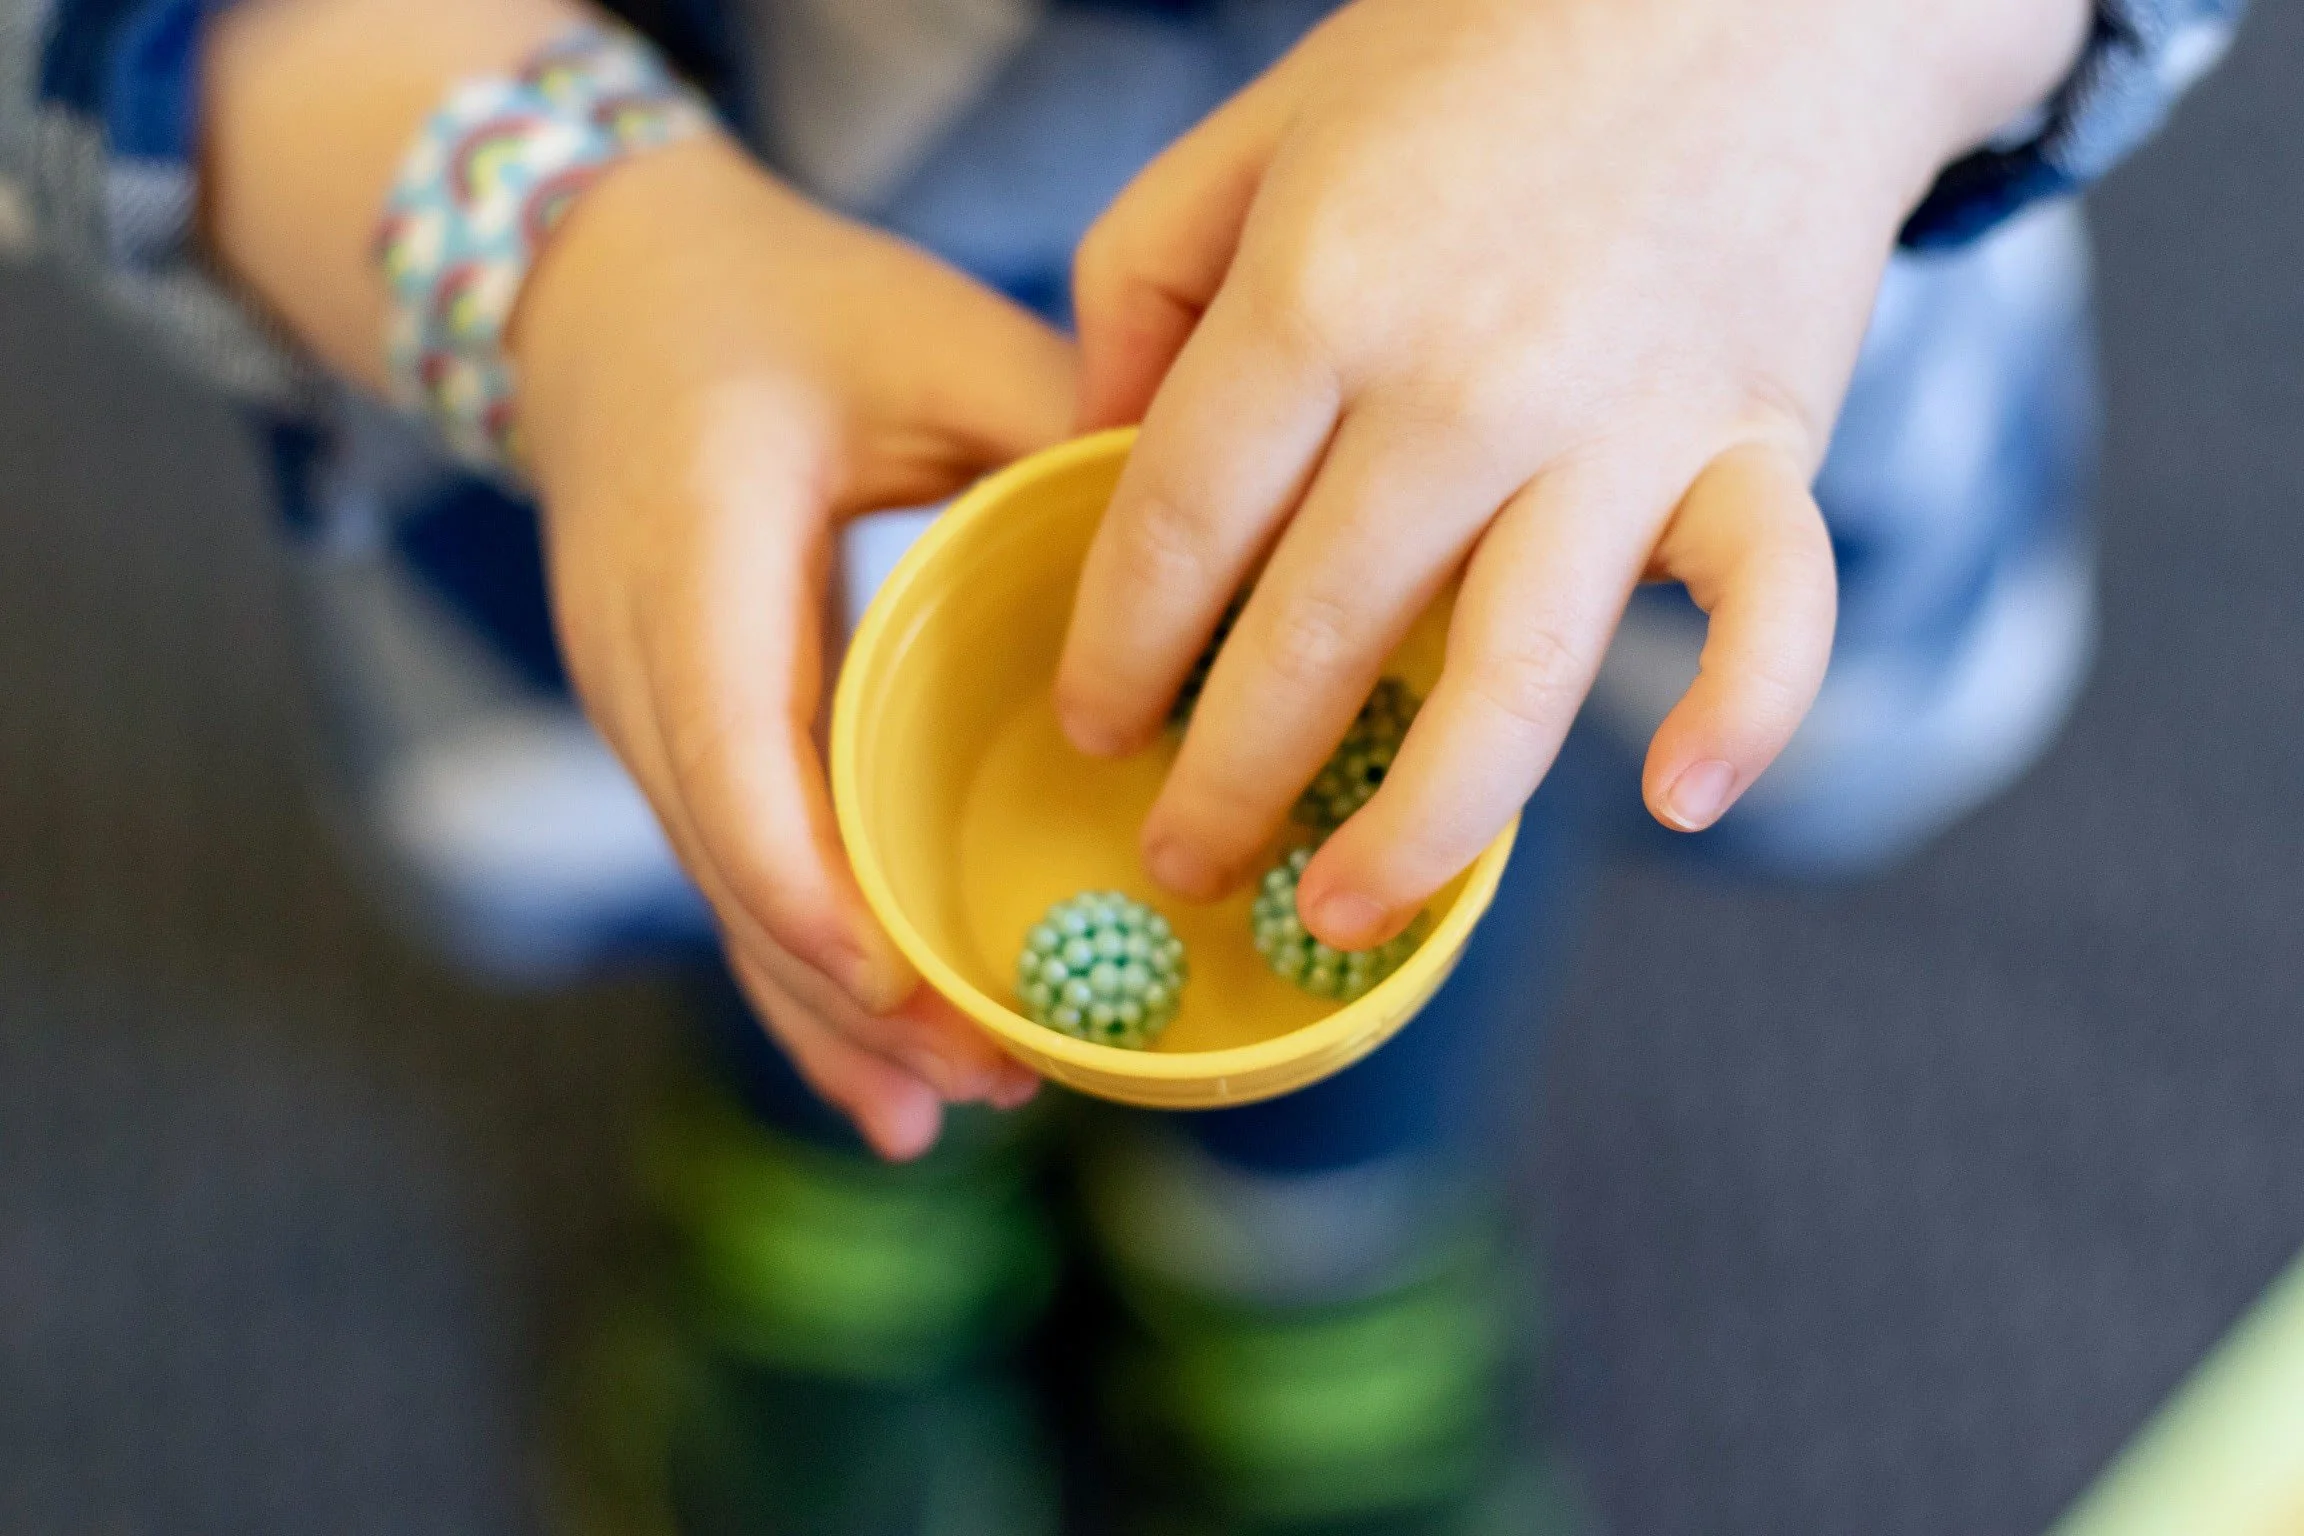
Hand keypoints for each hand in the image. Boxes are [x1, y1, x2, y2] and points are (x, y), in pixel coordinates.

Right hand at [514, 137, 1073, 1157]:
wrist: (606, 296)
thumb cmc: (777, 305)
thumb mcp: (920, 340)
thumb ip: (1046, 427)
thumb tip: (1211, 545)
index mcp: (690, 544)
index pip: (730, 744)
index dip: (809, 878)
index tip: (907, 979)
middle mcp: (636, 650)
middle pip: (729, 859)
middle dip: (852, 987)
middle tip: (996, 1079)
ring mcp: (635, 704)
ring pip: (723, 894)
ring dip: (828, 1012)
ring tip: (946, 1114)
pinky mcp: (668, 734)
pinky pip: (729, 874)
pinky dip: (800, 974)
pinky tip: (874, 1078)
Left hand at [1054, 0, 2086, 946]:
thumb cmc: (1476, 54)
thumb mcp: (1258, 133)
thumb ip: (1144, 287)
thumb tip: (1094, 454)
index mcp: (1317, 295)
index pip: (1178, 531)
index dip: (1117, 651)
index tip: (1095, 725)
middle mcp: (1464, 383)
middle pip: (1311, 642)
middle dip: (1226, 781)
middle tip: (1179, 859)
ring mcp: (1625, 426)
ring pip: (1508, 683)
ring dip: (1415, 831)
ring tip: (1338, 914)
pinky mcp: (1763, 444)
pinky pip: (1771, 611)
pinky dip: (1744, 715)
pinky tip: (1673, 799)